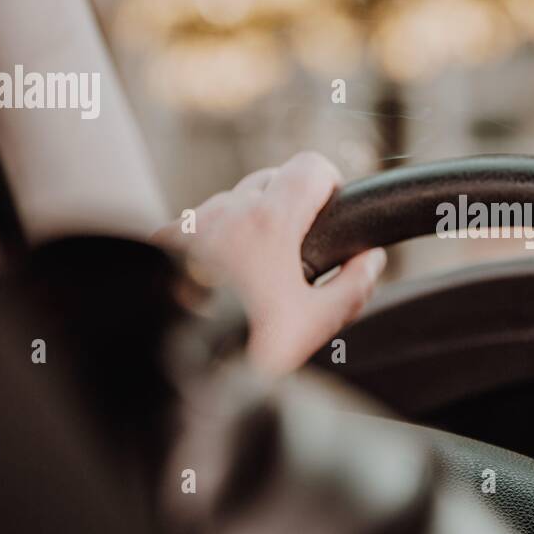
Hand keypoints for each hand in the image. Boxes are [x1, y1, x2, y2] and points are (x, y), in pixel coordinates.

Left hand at [154, 152, 385, 376]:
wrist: (179, 367)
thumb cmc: (242, 347)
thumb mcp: (314, 324)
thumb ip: (353, 287)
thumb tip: (371, 261)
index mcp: (269, 222)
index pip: (310, 166)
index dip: (330, 185)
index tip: (331, 212)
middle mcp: (226, 211)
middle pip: (272, 178)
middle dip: (290, 206)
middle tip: (295, 253)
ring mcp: (190, 223)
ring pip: (232, 201)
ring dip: (249, 222)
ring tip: (254, 273)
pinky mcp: (162, 240)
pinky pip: (198, 222)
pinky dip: (213, 238)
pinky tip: (218, 277)